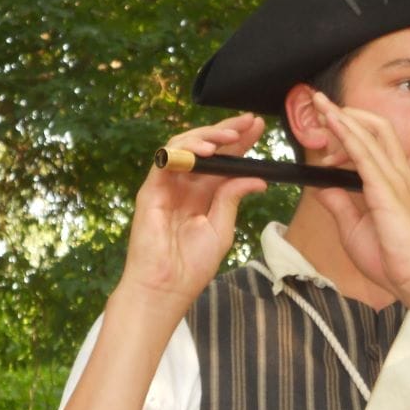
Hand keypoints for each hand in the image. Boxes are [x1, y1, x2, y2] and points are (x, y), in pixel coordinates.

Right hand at [119, 112, 266, 308]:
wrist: (167, 288)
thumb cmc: (192, 266)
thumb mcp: (222, 229)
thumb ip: (233, 198)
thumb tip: (257, 178)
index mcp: (205, 194)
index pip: (223, 160)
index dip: (239, 142)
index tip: (258, 126)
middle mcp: (186, 185)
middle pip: (205, 147)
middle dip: (227, 131)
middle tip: (249, 121)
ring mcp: (168, 185)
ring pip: (184, 146)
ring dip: (207, 136)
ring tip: (229, 136)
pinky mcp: (151, 190)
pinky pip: (166, 161)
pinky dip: (185, 151)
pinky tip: (205, 151)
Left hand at [310, 92, 409, 302]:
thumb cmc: (389, 258)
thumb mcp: (352, 227)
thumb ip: (338, 203)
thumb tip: (320, 187)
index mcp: (391, 182)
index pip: (372, 141)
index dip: (346, 129)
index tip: (321, 128)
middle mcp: (396, 174)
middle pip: (375, 127)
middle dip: (346, 112)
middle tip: (319, 104)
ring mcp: (394, 180)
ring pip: (369, 134)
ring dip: (342, 117)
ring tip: (320, 105)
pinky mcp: (387, 190)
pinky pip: (365, 154)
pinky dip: (347, 135)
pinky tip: (332, 124)